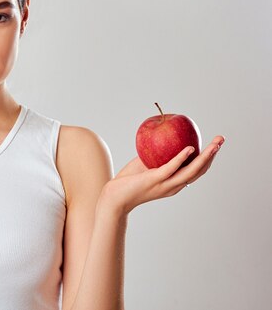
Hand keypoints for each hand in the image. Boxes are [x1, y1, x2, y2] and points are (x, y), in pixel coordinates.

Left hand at [100, 135, 225, 214]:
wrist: (114, 198)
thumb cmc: (128, 182)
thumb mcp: (145, 165)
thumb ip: (156, 156)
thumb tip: (161, 137)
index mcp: (174, 184)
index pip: (196, 172)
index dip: (208, 159)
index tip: (215, 145)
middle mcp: (174, 186)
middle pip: (199, 171)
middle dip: (212, 155)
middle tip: (221, 139)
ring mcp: (165, 185)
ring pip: (191, 171)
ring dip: (205, 157)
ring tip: (214, 144)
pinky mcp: (155, 180)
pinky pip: (171, 168)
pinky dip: (182, 158)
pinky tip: (189, 148)